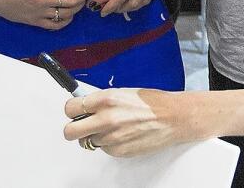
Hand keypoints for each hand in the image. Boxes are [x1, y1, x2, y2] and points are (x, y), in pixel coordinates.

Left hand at [64, 88, 205, 155]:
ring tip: (114, 128)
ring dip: (96, 136)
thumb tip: (85, 106)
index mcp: (105, 99)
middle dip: (73, 129)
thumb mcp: (123, 93)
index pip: (70, 108)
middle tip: (82, 126)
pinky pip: (103, 149)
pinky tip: (123, 135)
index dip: (73, 111)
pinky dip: (110, 144)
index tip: (76, 112)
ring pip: (87, 141)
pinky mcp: (117, 151)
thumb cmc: (152, 103)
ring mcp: (110, 137)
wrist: (173, 117)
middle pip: (69, 131)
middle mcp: (105, 118)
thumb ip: (101, 100)